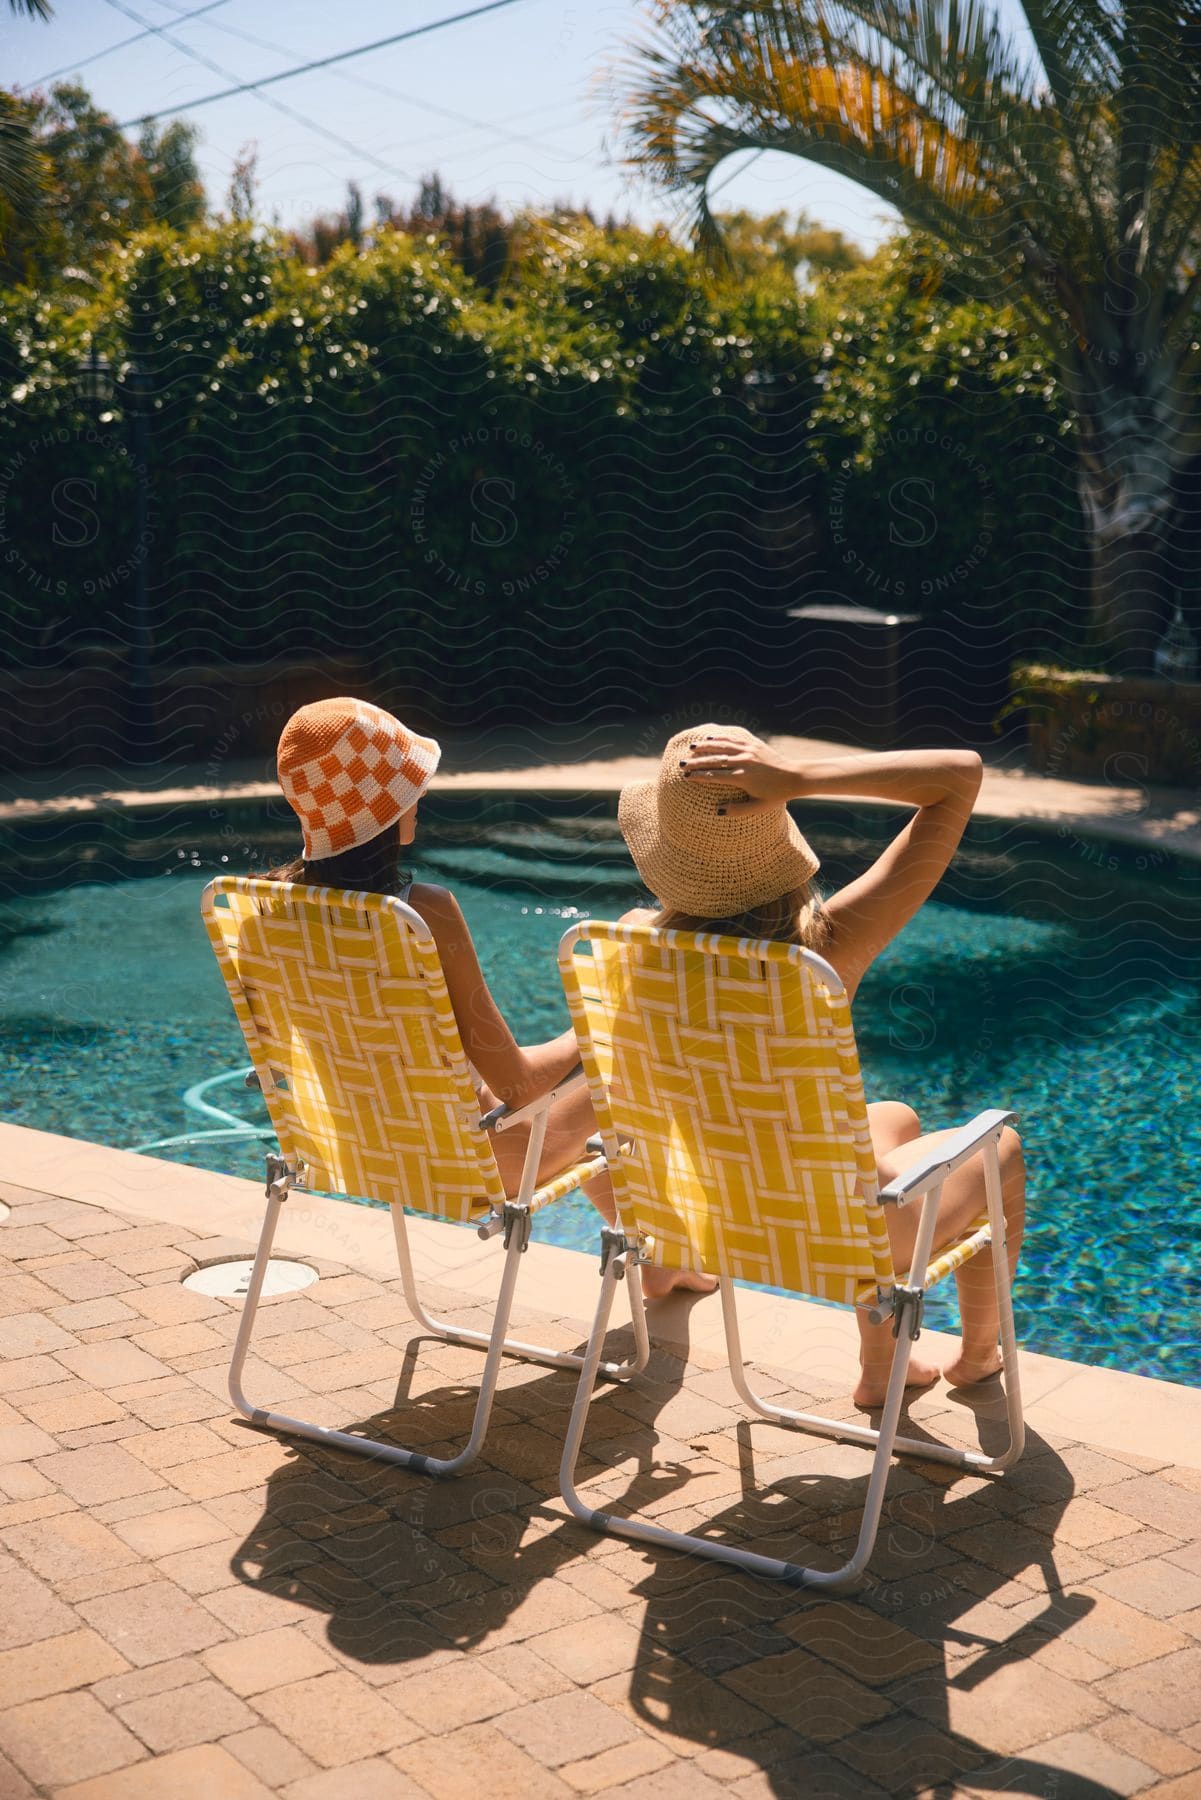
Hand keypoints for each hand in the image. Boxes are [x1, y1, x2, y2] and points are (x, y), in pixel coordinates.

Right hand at [680, 732, 800, 811]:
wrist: (795, 776)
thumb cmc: (777, 795)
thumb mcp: (758, 807)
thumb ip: (738, 810)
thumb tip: (717, 811)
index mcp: (743, 778)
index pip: (715, 776)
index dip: (699, 776)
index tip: (687, 778)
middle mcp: (744, 762)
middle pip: (715, 760)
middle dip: (696, 762)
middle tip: (681, 764)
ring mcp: (749, 751)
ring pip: (722, 746)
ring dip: (705, 746)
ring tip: (692, 748)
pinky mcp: (754, 744)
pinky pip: (734, 739)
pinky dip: (721, 738)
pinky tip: (710, 738)